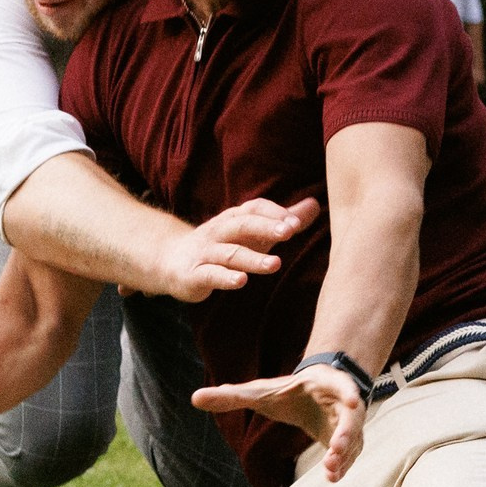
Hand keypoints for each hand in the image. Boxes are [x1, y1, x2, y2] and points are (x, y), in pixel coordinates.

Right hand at [153, 197, 320, 301]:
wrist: (171, 260)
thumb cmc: (222, 245)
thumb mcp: (253, 232)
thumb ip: (282, 221)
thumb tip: (315, 205)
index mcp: (234, 218)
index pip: (254, 208)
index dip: (275, 213)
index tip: (297, 222)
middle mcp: (219, 231)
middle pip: (243, 224)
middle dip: (266, 227)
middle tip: (289, 232)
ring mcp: (205, 252)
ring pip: (230, 253)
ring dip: (252, 258)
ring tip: (275, 264)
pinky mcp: (194, 274)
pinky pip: (210, 275)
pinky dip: (225, 278)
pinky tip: (240, 281)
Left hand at [193, 362, 368, 479]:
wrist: (316, 395)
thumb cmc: (289, 391)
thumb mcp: (261, 391)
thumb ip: (232, 396)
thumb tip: (194, 399)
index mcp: (325, 383)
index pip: (342, 385)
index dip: (348, 392)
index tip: (353, 401)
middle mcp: (344, 402)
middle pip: (352, 418)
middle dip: (346, 434)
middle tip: (336, 451)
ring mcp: (349, 423)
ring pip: (353, 440)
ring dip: (345, 456)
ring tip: (331, 473)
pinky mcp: (348, 442)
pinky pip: (349, 454)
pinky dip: (343, 465)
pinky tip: (332, 477)